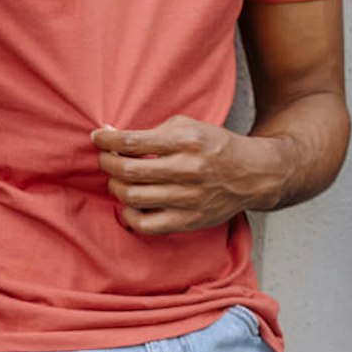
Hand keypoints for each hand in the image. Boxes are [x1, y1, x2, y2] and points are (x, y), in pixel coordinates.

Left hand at [91, 116, 286, 235]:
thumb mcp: (188, 127)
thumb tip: (110, 134)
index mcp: (186, 141)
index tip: (97, 137)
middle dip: (107, 163)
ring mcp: (188, 198)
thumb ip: (151, 131)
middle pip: (127, 171)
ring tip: (118, 179)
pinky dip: (129, 214)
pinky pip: (145, 224)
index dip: (106, 140)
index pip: (132, 142)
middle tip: (106, 159)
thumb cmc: (214, 147)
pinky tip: (130, 203)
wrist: (253, 174)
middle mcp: (187, 170)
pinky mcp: (189, 220)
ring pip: (132, 197)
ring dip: (115, 186)